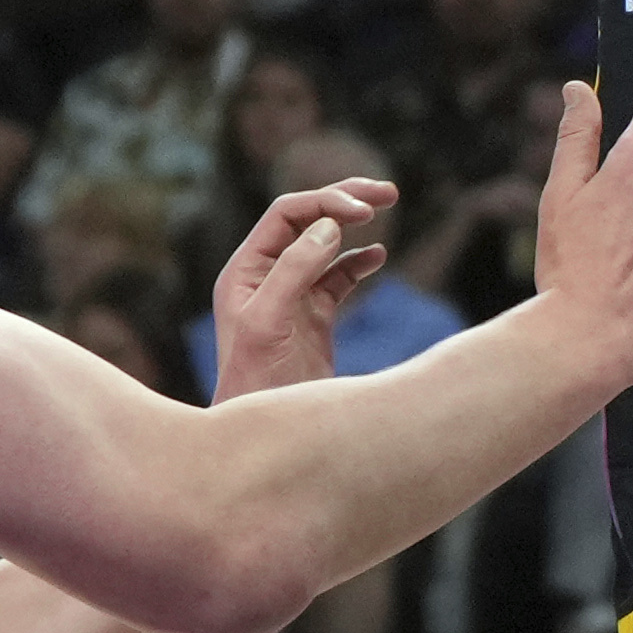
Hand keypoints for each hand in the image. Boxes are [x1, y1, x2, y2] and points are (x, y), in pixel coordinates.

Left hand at [203, 178, 396, 401]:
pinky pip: (338, 277)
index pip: (287, 214)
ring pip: (325, 245)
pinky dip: (360, 262)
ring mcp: (291, 297)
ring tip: (386, 207)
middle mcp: (265, 277)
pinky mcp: (313, 320)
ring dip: (354, 225)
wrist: (267, 440)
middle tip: (387, 192)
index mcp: (246, 271)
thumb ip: (294, 270)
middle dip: (344, 201)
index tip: (365, 211)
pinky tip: (379, 258)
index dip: (325, 203)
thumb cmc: (256, 384)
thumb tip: (329, 226)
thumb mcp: (269, 323)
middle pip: (306, 220)